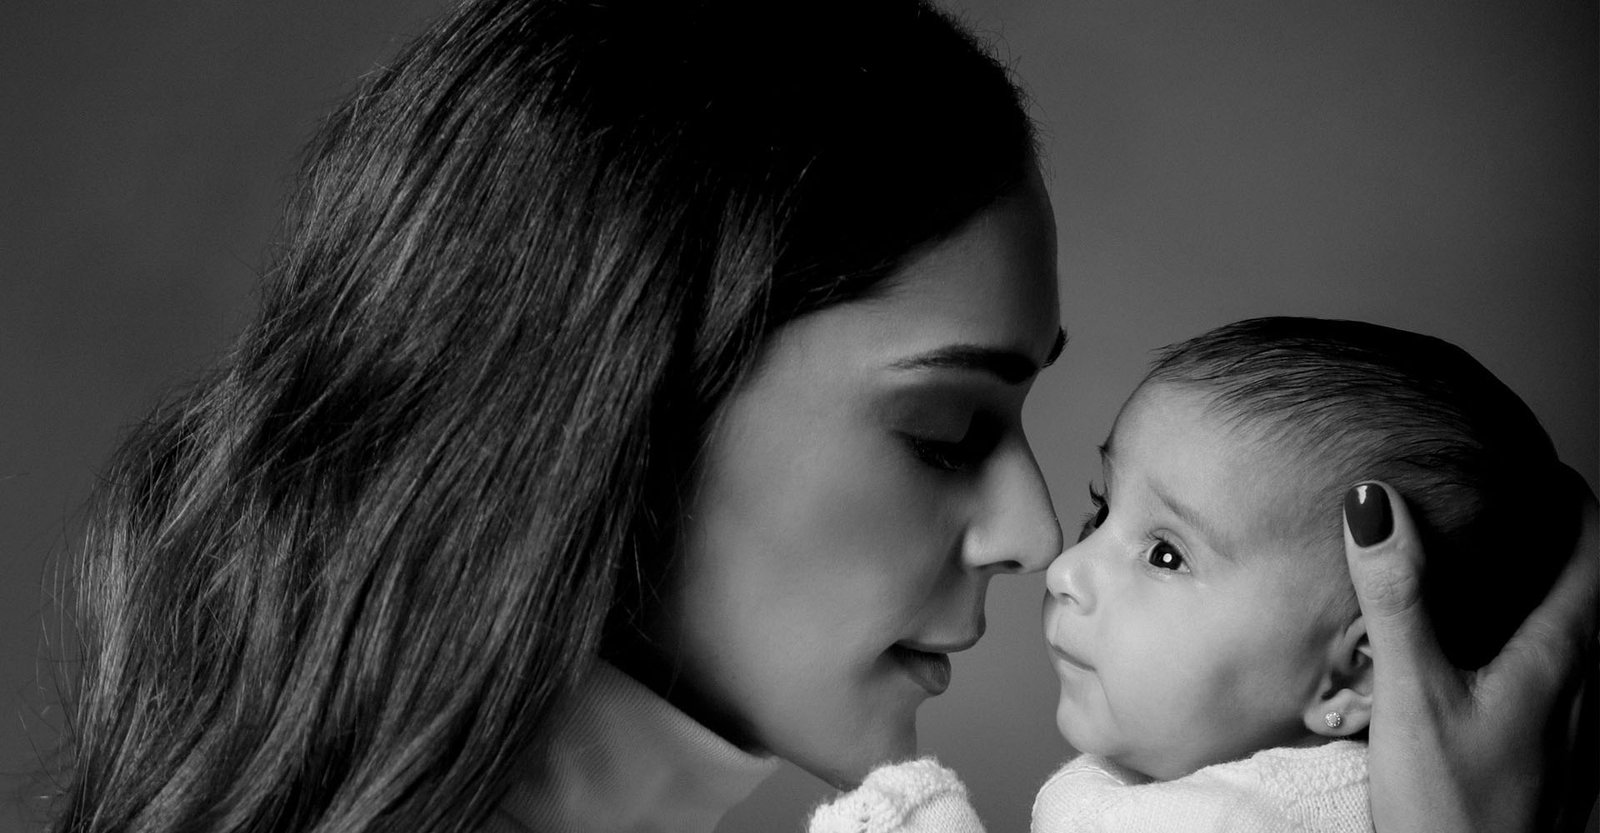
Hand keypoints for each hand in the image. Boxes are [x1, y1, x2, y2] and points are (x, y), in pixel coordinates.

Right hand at [1343, 469, 1597, 832]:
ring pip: (1580, 637)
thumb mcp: (1414, 695)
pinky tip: (1488, 659)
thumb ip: (1399, 598)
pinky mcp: (1557, 761)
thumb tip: (1378, 503)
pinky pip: (1563, 679)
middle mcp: (1583, 687)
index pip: (1592, 552)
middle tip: (1508, 500)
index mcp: (1558, 658)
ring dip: (1548, 591)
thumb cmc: (1454, 810)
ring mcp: (1577, 729)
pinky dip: (1535, 641)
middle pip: (1592, 591)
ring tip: (1498, 565)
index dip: (1569, 497)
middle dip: (1558, 538)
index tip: (1531, 463)